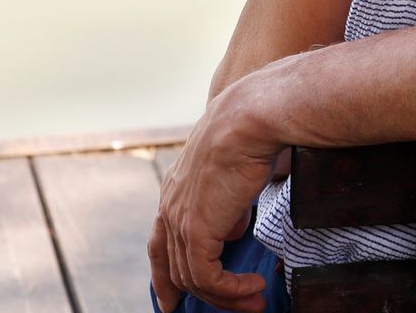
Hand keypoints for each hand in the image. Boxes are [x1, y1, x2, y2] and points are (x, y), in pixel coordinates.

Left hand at [149, 79, 282, 312]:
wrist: (248, 120)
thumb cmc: (248, 133)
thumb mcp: (232, 172)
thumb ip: (227, 204)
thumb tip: (231, 230)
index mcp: (174, 192)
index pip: (160, 244)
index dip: (165, 275)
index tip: (172, 299)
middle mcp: (170, 208)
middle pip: (175, 268)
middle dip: (202, 296)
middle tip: (236, 306)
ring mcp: (180, 221)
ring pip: (193, 279)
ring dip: (227, 296)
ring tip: (255, 301)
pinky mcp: (197, 231)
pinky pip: (208, 277)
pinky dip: (231, 289)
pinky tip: (253, 287)